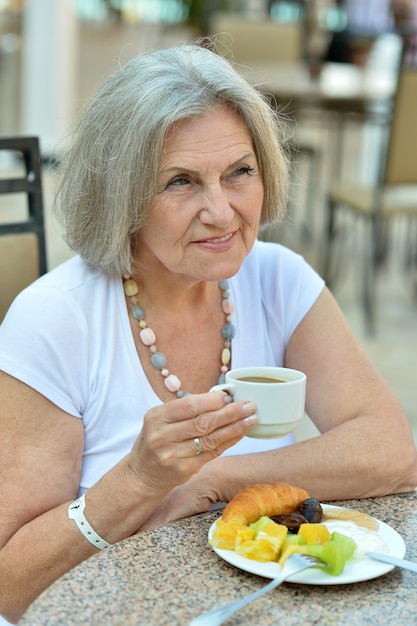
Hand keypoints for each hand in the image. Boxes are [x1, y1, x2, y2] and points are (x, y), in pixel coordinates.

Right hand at [125, 391, 256, 497]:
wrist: (142, 474)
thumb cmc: (157, 440)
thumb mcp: (161, 420)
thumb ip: (185, 410)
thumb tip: (222, 398)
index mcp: (156, 417)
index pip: (189, 405)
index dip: (212, 400)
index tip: (229, 396)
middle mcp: (162, 436)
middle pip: (203, 422)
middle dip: (230, 413)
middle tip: (249, 405)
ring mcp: (173, 455)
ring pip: (211, 439)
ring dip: (235, 428)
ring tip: (251, 419)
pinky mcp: (185, 470)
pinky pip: (213, 453)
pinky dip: (229, 441)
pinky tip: (240, 433)